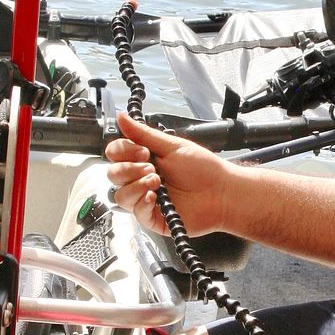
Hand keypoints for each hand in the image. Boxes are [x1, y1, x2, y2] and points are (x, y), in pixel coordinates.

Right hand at [105, 112, 230, 236]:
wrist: (222, 193)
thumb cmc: (203, 169)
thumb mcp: (172, 146)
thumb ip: (143, 133)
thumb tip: (122, 117)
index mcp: (144, 159)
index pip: (116, 154)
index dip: (123, 151)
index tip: (141, 151)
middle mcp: (142, 179)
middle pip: (113, 175)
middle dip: (129, 169)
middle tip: (151, 167)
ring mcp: (146, 199)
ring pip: (120, 195)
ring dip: (136, 186)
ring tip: (157, 182)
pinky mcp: (153, 218)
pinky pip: (135, 212)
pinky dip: (142, 203)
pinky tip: (155, 197)